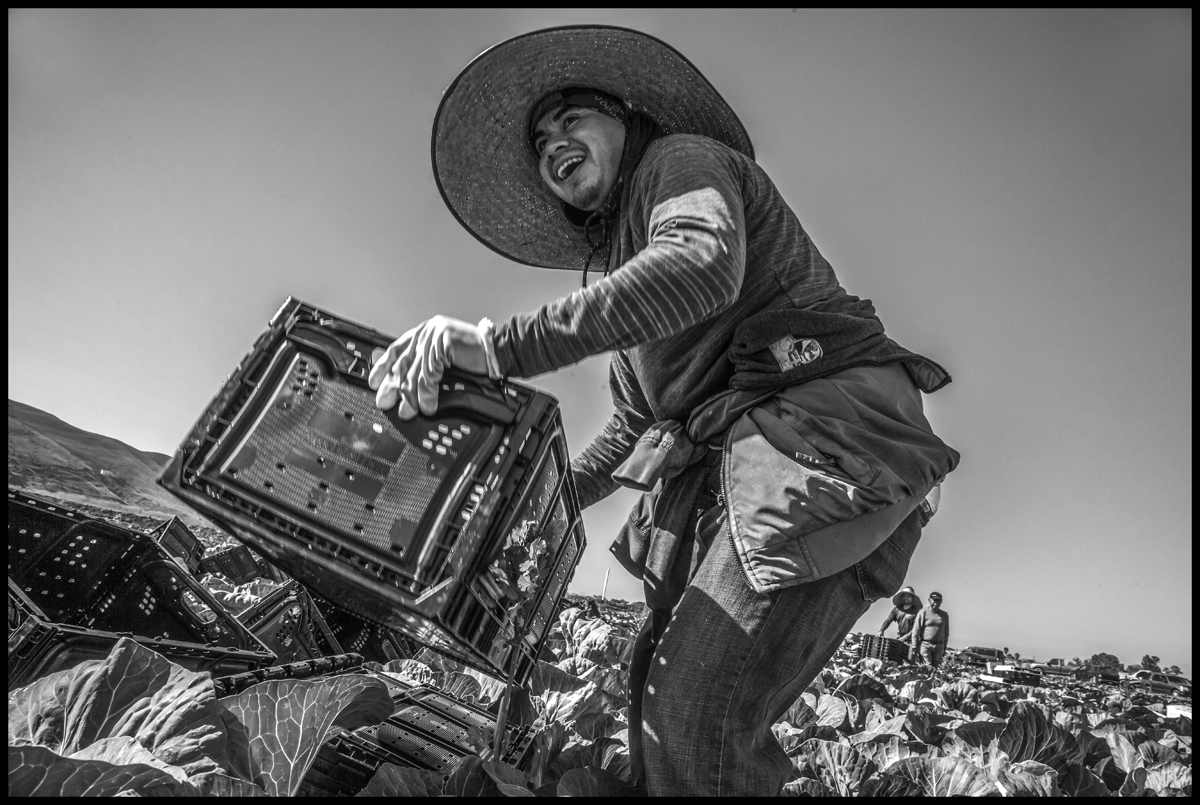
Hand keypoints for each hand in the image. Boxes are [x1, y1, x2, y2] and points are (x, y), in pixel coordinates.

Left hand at [368, 315, 489, 418]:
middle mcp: (426, 332)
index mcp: (424, 333)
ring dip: (410, 396)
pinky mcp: (443, 341)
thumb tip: (408, 391)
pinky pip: (429, 374)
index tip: (374, 382)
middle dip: (392, 386)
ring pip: (414, 372)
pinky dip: (427, 394)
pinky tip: (428, 406)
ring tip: (408, 411)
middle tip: (385, 403)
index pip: (396, 349)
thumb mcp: (446, 362)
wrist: (499, 351)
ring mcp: (434, 335)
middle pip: (402, 363)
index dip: (383, 367)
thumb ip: (427, 369)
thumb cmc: (476, 358)